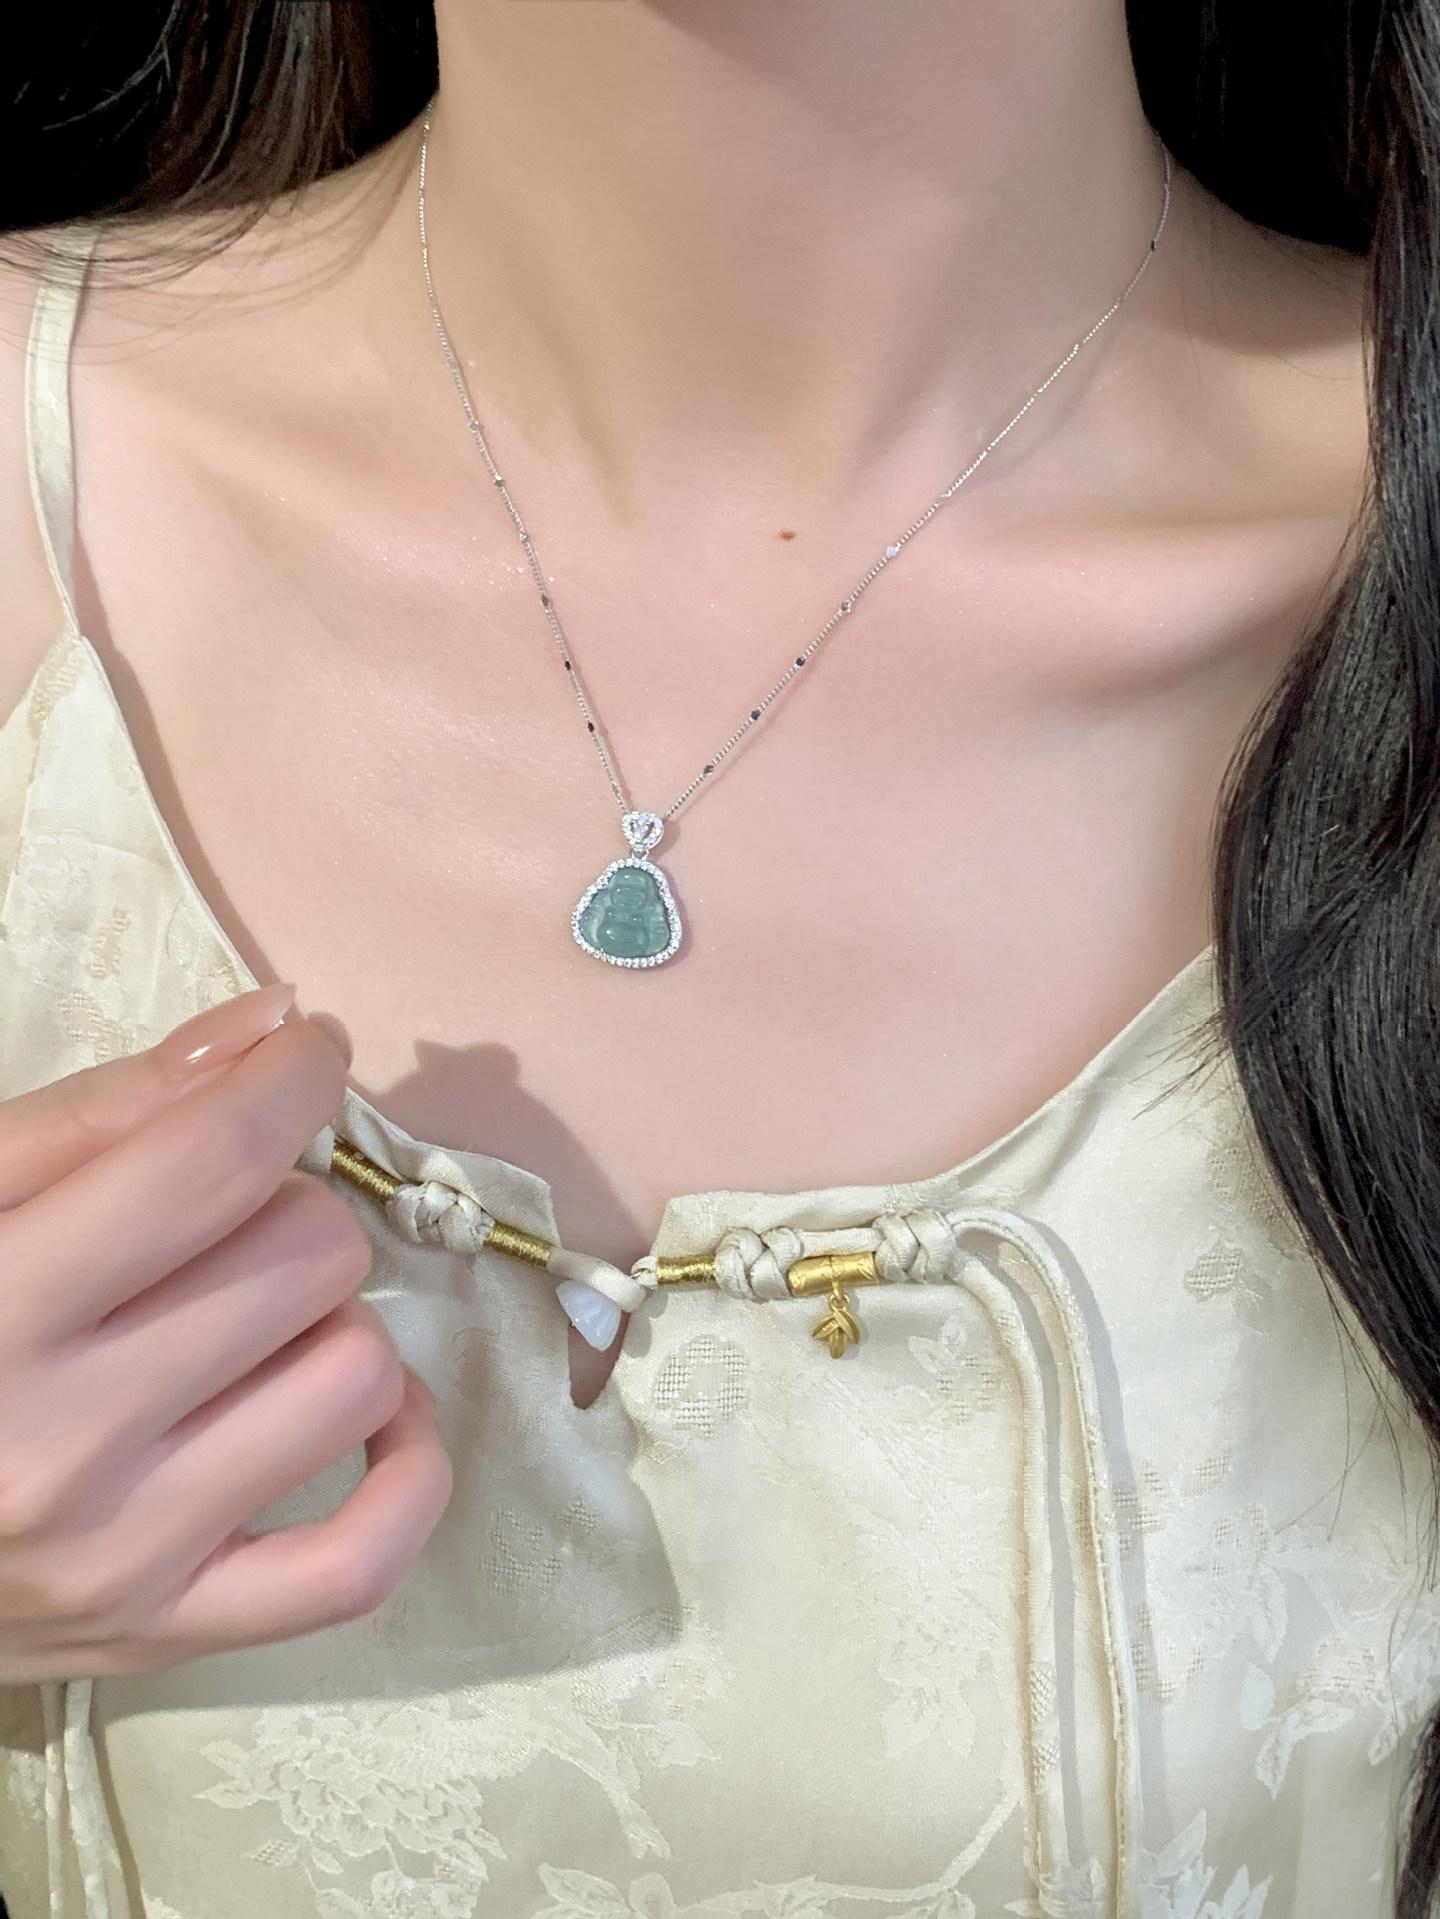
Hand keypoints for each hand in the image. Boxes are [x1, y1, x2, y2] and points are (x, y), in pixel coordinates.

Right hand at [0, 984, 452, 1679]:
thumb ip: (107, 1108)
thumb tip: (277, 1025)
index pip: (212, 1163)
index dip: (292, 1078)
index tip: (305, 1057)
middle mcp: (59, 1448)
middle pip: (308, 1258)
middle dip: (289, 1206)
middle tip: (227, 1225)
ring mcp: (125, 1557)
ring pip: (357, 1377)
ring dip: (331, 1325)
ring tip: (254, 1324)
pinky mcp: (171, 1634)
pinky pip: (365, 1559)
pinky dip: (407, 1469)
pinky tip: (377, 1413)